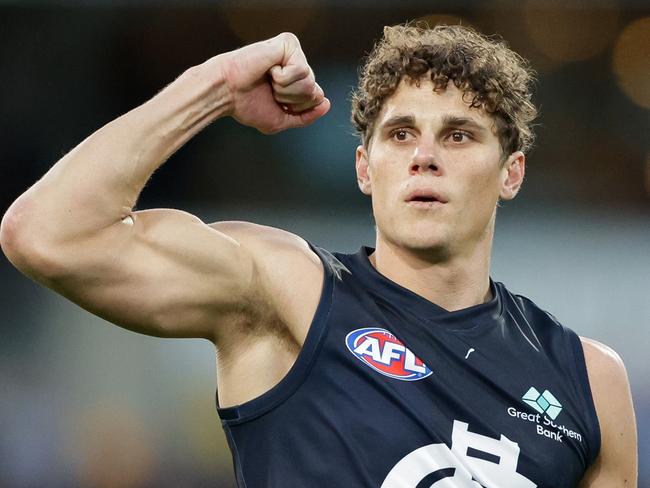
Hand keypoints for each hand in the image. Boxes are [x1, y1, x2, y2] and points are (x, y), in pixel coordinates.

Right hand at [211, 32, 330, 133]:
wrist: (226, 92)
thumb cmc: (247, 104)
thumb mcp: (282, 119)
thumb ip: (306, 116)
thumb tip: (326, 104)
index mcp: (296, 80)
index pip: (317, 97)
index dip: (297, 106)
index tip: (275, 101)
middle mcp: (297, 64)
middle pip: (315, 91)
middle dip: (292, 99)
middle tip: (270, 90)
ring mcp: (294, 52)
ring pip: (309, 81)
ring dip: (285, 89)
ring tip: (269, 80)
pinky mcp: (288, 43)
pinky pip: (300, 70)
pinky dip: (282, 78)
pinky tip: (269, 70)